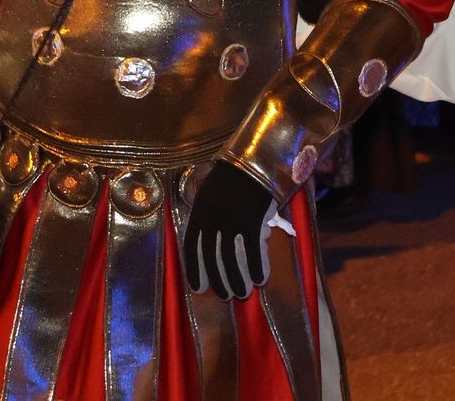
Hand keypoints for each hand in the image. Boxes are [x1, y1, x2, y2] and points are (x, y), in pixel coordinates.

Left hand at [184, 161, 276, 299]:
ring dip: (238, 279)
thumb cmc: (234, 177)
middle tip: (227, 295)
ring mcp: (232, 220)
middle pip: (212, 257)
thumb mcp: (211, 192)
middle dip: (219, 279)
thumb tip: (212, 240)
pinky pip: (254, 251)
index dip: (195, 270)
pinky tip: (261, 279)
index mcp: (199, 211)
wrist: (254, 159)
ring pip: (232, 258)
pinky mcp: (252, 220)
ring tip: (243, 292)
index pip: (192, 247)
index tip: (199, 288)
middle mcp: (212, 218)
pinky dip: (257, 267)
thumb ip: (208, 214)